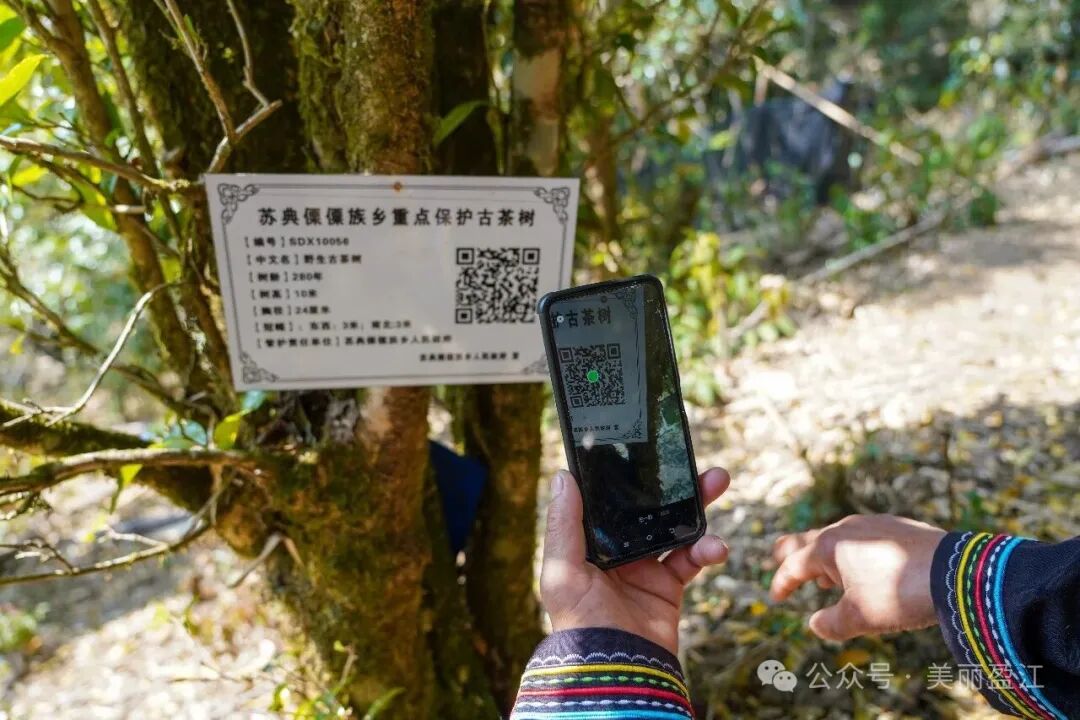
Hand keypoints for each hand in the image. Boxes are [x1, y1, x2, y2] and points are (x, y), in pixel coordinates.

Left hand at [539, 467, 730, 654]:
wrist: (615, 669)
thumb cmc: (580, 621)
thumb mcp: (562, 569)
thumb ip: (564, 523)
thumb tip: (563, 476)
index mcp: (588, 543)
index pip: (609, 500)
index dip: (627, 477)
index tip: (645, 450)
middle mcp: (616, 551)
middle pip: (647, 508)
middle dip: (673, 485)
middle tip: (696, 462)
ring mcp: (644, 567)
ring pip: (675, 526)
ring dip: (698, 505)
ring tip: (717, 483)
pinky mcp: (668, 585)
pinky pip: (692, 558)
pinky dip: (707, 548)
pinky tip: (716, 546)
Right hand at [770, 514, 945, 640]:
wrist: (955, 572)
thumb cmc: (899, 594)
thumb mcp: (860, 617)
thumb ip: (831, 624)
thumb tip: (815, 624)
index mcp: (829, 548)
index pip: (794, 565)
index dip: (782, 583)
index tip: (776, 598)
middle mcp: (846, 529)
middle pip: (808, 539)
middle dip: (791, 551)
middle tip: (777, 556)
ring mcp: (873, 524)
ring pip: (838, 537)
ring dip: (825, 555)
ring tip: (825, 576)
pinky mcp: (898, 526)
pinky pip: (863, 537)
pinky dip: (852, 552)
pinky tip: (864, 568)